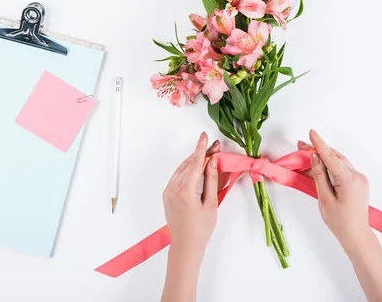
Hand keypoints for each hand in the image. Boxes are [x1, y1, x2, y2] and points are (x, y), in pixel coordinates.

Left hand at [163, 132, 219, 258]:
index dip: (201, 148)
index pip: (195, 163)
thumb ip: (211, 180)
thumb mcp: (211, 203)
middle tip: (215, 147)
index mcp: (185, 190)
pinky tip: (197, 168)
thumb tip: (212, 162)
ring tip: (208, 156)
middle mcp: (173, 188)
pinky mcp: (166, 194)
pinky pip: (177, 176)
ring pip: (182, 169)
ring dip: (194, 161)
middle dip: (201, 154)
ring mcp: (168, 191)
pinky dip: (187, 170)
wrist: (185, 245)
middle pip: (188, 164)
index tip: (205, 136)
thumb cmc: (201, 228)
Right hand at [302, 130, 381, 301]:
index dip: (319, 144)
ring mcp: (360, 179)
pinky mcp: (358, 182)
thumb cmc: (339, 221)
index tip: (311, 133)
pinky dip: (330, 165)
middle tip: (301, 145)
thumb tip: (315, 158)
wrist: (356, 234)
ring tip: (307, 154)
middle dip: (319, 150)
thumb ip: (320, 176)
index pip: (331, 157)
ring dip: (324, 157)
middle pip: (335, 157)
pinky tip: (319, 166)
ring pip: (339, 162)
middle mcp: (357, 177)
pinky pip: (342, 169)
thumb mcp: (324, 198)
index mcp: (349, 180)